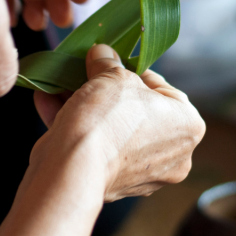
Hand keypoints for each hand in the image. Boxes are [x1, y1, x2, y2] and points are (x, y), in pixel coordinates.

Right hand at [33, 44, 204, 200]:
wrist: (73, 169)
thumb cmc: (108, 118)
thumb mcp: (112, 75)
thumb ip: (109, 62)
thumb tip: (103, 53)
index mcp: (188, 126)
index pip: (163, 88)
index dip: (133, 70)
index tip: (110, 62)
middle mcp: (172, 155)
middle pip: (136, 110)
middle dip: (106, 90)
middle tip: (85, 72)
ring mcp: (141, 174)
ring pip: (112, 129)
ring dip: (85, 105)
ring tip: (60, 83)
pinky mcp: (110, 183)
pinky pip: (94, 147)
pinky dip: (73, 125)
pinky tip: (47, 101)